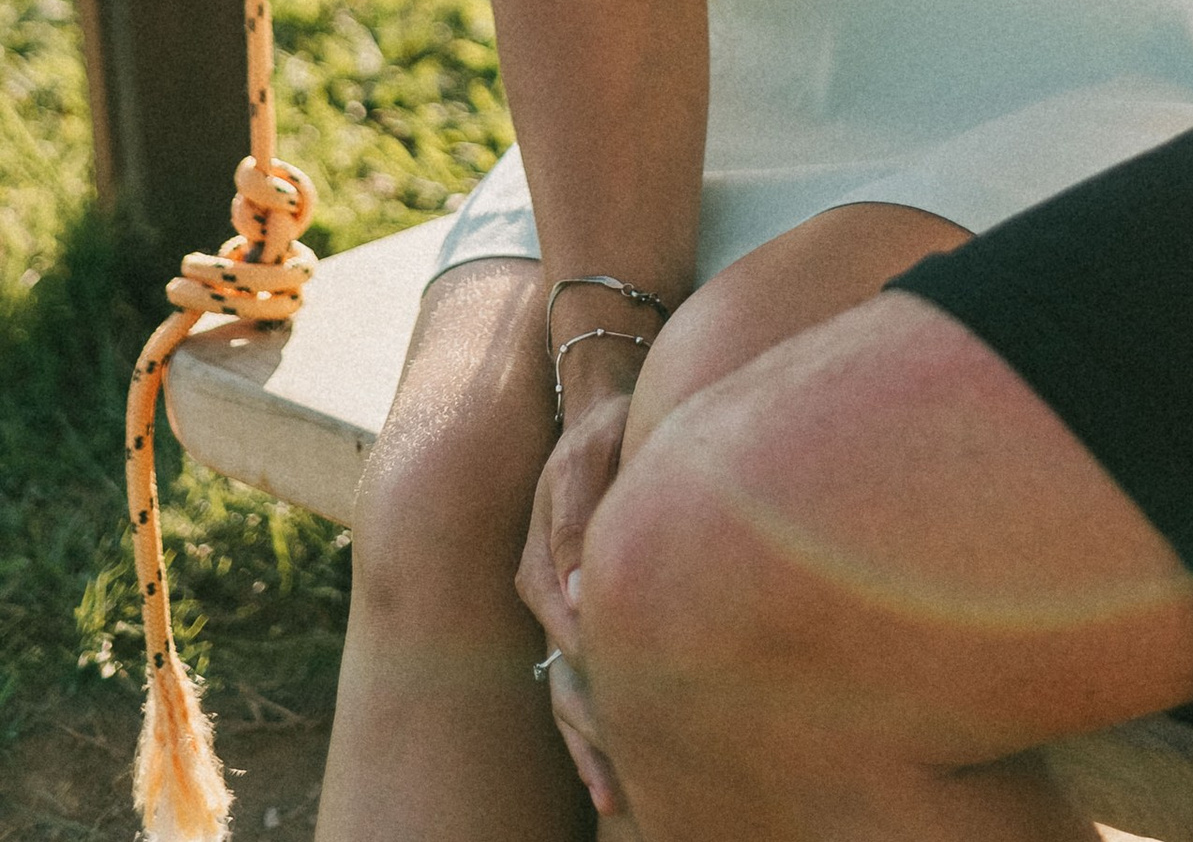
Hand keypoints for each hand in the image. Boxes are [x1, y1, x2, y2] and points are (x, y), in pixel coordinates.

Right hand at [519, 389, 633, 813]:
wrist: (600, 410)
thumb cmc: (601, 431)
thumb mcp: (585, 456)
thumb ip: (575, 517)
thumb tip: (575, 592)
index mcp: (541, 566)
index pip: (569, 634)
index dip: (600, 676)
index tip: (635, 716)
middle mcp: (543, 597)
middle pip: (563, 679)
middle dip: (594, 732)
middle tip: (623, 787)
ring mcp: (557, 610)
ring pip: (566, 692)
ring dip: (589, 744)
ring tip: (616, 798)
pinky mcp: (577, 613)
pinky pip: (578, 679)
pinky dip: (592, 724)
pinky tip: (617, 771)